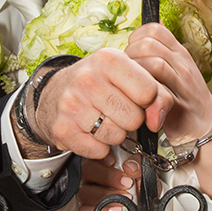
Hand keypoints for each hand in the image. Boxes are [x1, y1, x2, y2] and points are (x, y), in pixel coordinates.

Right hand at [29, 48, 175, 159]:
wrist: (55, 91)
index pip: (148, 92)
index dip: (148, 101)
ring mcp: (72, 104)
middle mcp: (87, 79)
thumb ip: (157, 93)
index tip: (137, 99)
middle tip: (117, 110)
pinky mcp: (63, 128)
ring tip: (104, 119)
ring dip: (115, 134)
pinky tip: (93, 132)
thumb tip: (156, 120)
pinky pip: (99, 150)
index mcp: (108, 60)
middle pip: (134, 118)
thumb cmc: (99, 82)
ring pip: (117, 136)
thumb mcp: (128, 74)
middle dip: (131, 119)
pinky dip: (100, 147)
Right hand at [78, 158, 140, 210]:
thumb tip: (130, 167)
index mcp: (104, 164)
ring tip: (122, 201)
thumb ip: (139, 166)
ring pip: (84, 192)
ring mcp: (89, 196)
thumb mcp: (145, 175)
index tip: (116, 162)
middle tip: (126, 183)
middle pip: (87, 171)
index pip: (95, 155)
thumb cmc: (140, 191)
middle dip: (107, 177)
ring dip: (104, 196)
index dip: (103, 158)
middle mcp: (93, 179)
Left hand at [124, 23, 211, 143]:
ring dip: (135, 74)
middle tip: (127, 71)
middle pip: (149, 44)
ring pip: (154, 64)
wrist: (204, 125)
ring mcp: (182, 83)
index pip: (155, 29)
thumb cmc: (184, 96)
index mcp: (179, 53)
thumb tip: (152, 22)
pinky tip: (138, 99)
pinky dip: (142, 94)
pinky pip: (158, 91)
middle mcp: (182, 64)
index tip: (131, 51)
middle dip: (130, 55)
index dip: (136, 37)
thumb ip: (163, 48)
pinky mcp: (178, 103)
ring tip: (131, 85)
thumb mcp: (177, 66)